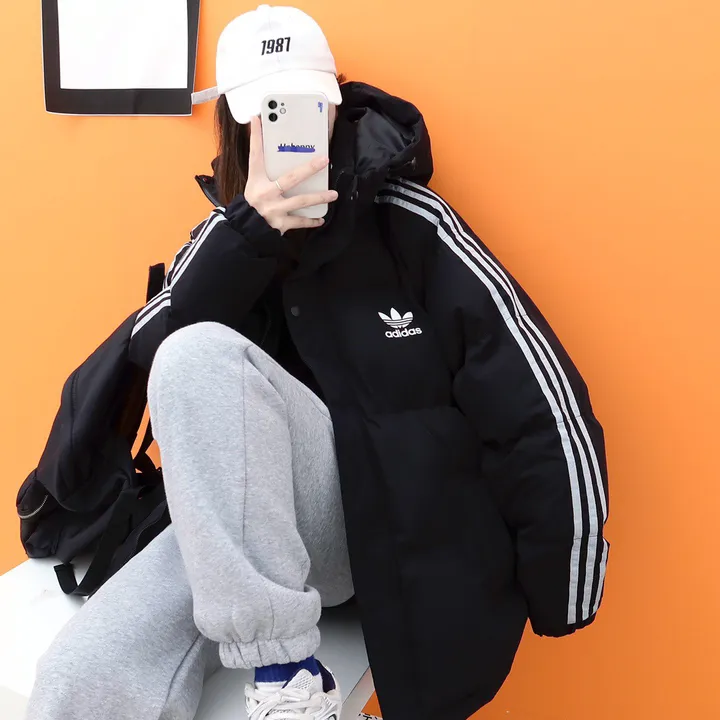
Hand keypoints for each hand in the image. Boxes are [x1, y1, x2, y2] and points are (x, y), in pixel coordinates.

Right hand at [244, 116, 337, 234]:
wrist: (246, 229)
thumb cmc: (253, 202)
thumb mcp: (254, 182)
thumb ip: (261, 164)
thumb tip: (264, 140)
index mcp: (257, 180)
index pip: (255, 155)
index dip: (256, 137)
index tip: (258, 119)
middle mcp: (266, 193)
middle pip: (290, 178)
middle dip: (309, 169)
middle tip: (325, 160)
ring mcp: (274, 209)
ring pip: (301, 201)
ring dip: (319, 197)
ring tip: (333, 194)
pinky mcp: (281, 224)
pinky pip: (299, 221)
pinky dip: (311, 220)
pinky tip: (321, 219)